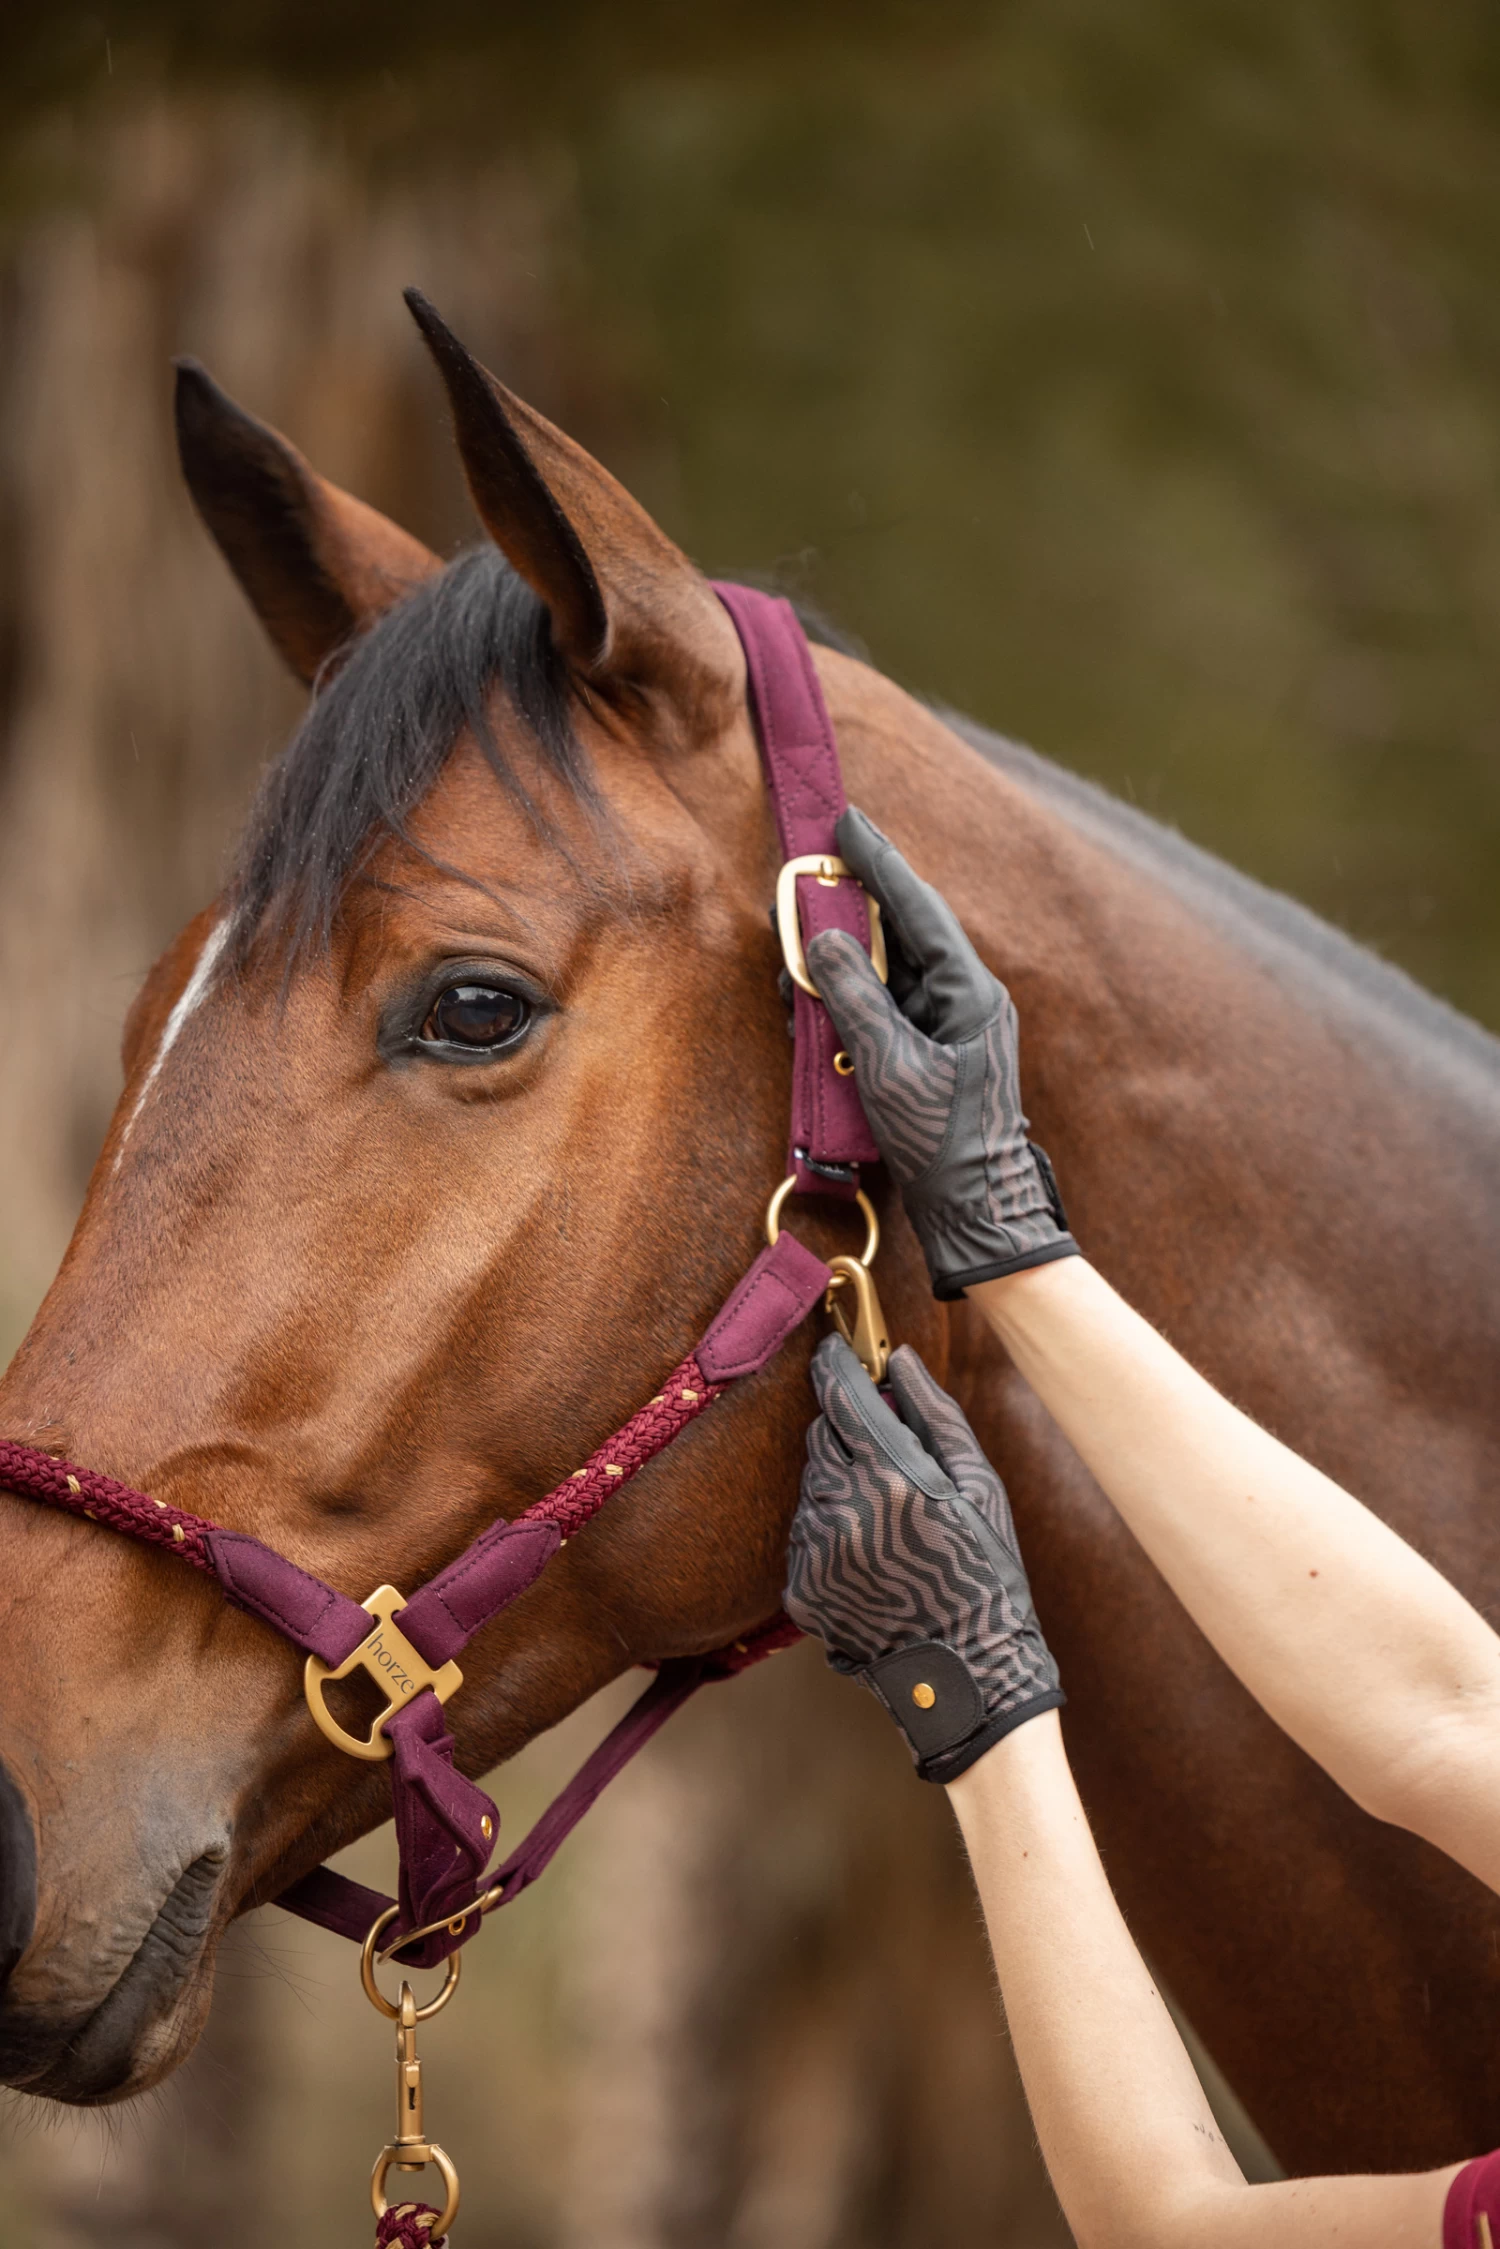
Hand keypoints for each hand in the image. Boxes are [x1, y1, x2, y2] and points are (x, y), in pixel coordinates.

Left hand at [784, 1334, 1063, 1781]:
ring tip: (888, 1521)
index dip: (833, 1367)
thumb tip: (899, 1360)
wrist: (967, 1672)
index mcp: (894, 1479)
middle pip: (820, 1439)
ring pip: (810, 1486)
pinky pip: (802, 1536)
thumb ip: (935, 1414)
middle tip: (884, 1458)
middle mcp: (845, 1512)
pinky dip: (828, 1532)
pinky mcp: (799, 1590)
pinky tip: (869, 1558)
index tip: (830, 1349)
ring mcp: (816, 1554)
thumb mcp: (979, 1485)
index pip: (843, 1400)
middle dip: (845, 1433)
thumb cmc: (985, 1571)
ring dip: (838, 1485)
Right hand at [806, 807, 1077, 1299]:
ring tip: (793, 962)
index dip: (878, 862)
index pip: (917, 908)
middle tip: (801, 885)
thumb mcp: (886, 1064)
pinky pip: (882, 1011)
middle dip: (847, 913)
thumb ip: (851, 994)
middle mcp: (964, 1000)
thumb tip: (822, 937)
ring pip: (886, 973)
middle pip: (899, 935)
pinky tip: (812, 1010)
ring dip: (839, 965)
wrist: (975, 1214)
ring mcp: (948, 1029)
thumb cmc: (941, 1143)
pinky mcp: (930, 1056)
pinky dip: (846, 1005)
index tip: (844, 821)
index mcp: (969, 991)